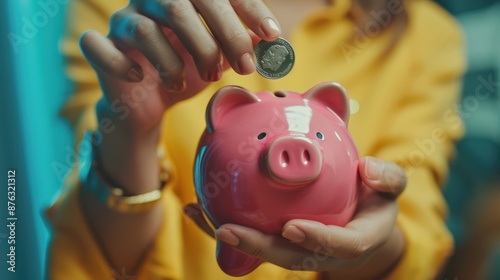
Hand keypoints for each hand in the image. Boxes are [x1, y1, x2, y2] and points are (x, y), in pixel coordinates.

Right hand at [79, 0, 280, 133]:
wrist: (151, 101)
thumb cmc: (189, 71)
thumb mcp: (221, 58)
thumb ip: (241, 44)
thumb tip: (270, 40)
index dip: (247, 9)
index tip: (271, 35)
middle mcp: (151, 1)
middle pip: (180, 6)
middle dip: (218, 38)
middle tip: (243, 67)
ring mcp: (123, 22)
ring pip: (146, 30)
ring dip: (177, 62)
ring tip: (199, 80)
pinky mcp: (102, 48)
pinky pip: (98, 47)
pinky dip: (122, 65)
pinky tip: (141, 77)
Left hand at [185, 157, 406, 277]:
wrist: (359, 216)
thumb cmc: (374, 200)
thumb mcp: (388, 188)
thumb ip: (386, 179)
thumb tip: (367, 169)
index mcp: (353, 241)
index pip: (338, 247)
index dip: (316, 240)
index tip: (293, 228)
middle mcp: (320, 251)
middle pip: (288, 256)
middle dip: (257, 248)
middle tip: (227, 231)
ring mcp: (296, 248)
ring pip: (262, 248)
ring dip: (229, 237)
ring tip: (201, 215)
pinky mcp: (278, 239)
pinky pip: (250, 232)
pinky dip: (219, 224)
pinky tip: (195, 208)